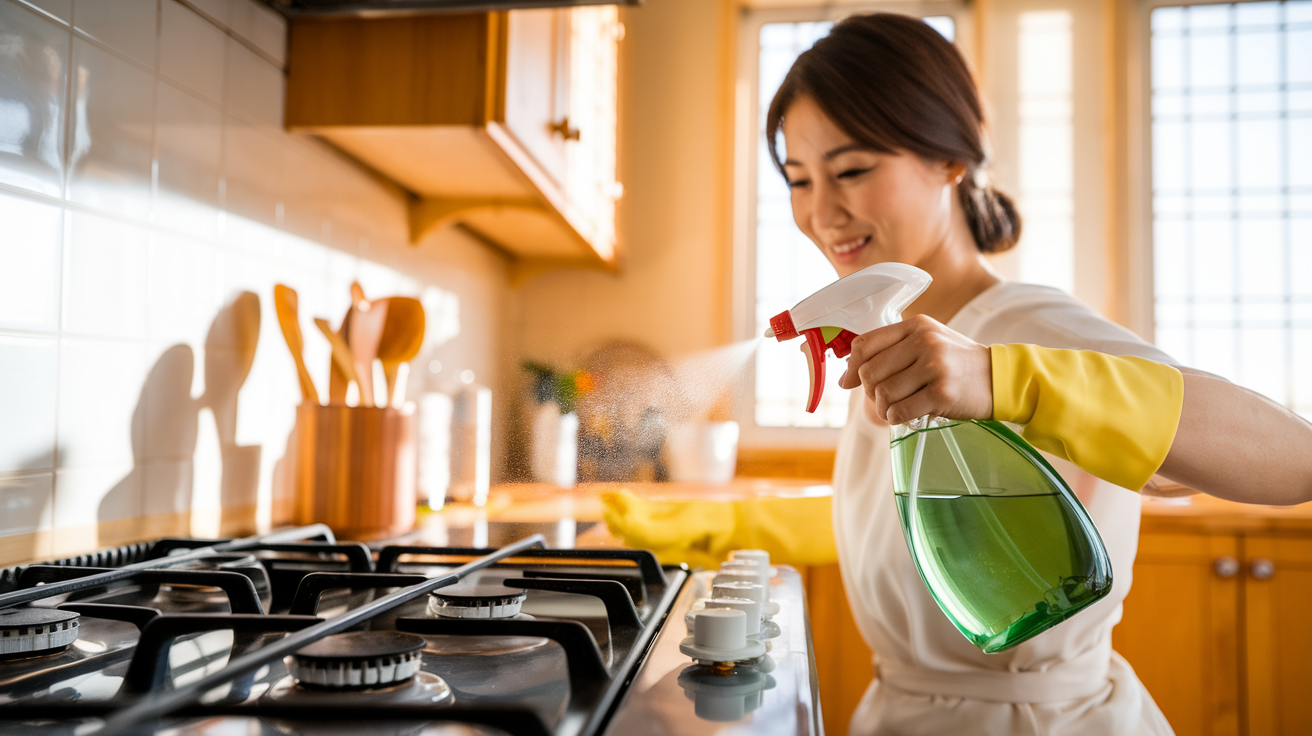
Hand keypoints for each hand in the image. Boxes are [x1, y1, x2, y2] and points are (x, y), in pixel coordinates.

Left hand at [837, 314, 993, 424]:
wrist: (999, 378)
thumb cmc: (957, 363)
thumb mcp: (928, 342)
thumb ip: (891, 351)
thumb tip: (846, 376)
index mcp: (916, 326)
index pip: (866, 343)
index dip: (851, 367)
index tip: (847, 383)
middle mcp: (923, 342)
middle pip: (869, 372)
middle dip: (870, 393)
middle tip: (882, 400)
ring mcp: (934, 367)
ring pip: (883, 394)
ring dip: (882, 409)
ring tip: (894, 410)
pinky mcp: (942, 393)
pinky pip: (900, 411)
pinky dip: (895, 418)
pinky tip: (904, 416)